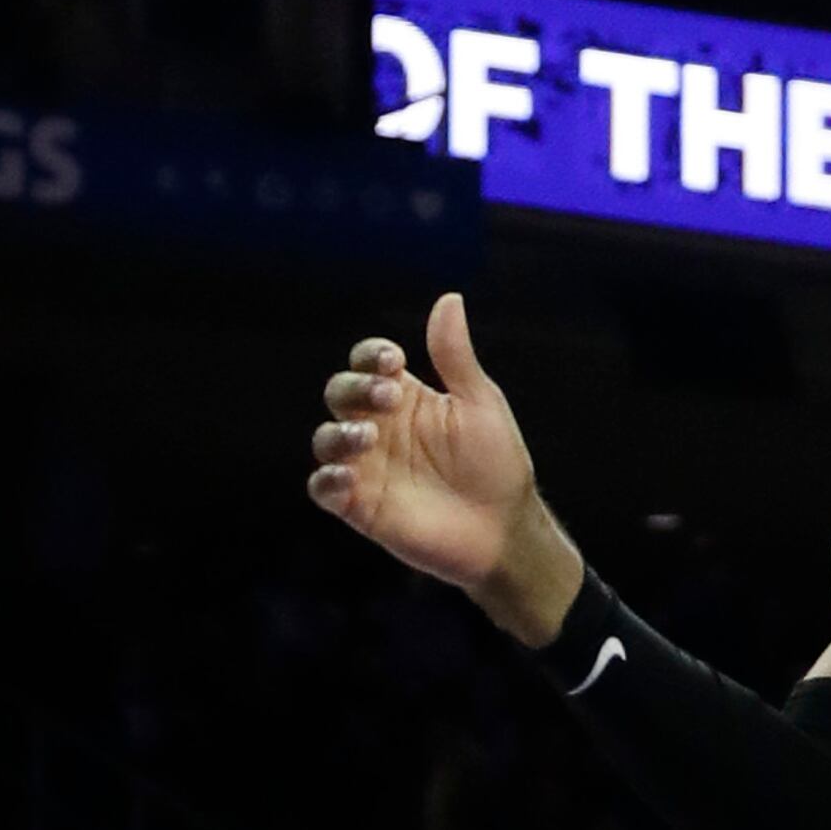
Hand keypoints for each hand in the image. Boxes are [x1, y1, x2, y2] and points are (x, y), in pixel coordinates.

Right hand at [307, 295, 580, 645]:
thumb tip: (449, 298)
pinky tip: (347, 476)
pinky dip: (326, 480)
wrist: (506, 531)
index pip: (368, 363)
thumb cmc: (498, 465)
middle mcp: (380, 428)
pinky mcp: (360, 506)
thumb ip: (455, 357)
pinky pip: (323, 488)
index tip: (393, 361)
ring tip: (368, 437)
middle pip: (340, 393)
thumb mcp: (479, 405)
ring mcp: (367, 466)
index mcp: (406, 398)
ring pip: (326, 438)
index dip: (371, 356)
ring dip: (337, 433)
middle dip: (354, 388)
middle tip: (388, 397)